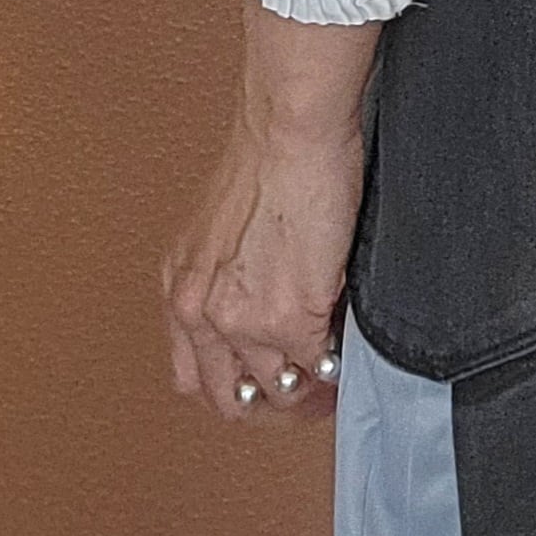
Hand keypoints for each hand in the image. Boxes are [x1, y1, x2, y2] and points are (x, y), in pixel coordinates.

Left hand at [163, 2, 375, 421]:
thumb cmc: (269, 153)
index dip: (238, 388)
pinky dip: (337, 371)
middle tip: (306, 397)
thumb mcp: (226, 228)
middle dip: (271, 406)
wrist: (290, 128)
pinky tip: (352, 357)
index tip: (271, 384)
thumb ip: (234, 277)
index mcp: (182, 289)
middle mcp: (200, 313)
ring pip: (276, 390)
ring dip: (307, 392)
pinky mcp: (291, 316)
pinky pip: (318, 368)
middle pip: (230, 399)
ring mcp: (242, 322)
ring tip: (335, 379)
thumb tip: (271, 306)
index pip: (197, 375)